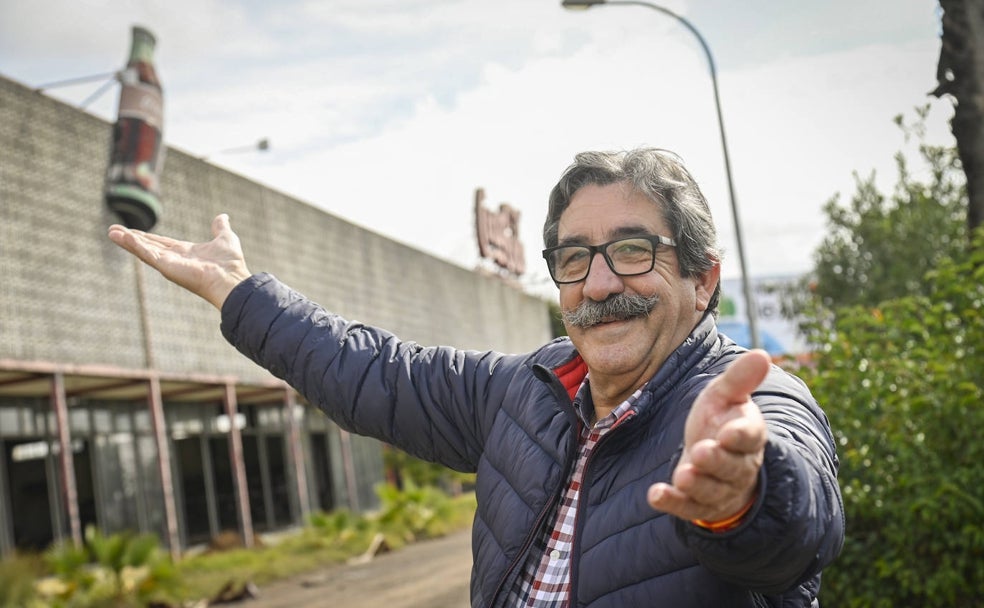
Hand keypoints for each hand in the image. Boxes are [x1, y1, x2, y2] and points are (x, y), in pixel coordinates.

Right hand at [108, 214, 252, 309]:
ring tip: (111, 232)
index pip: (161, 243)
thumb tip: (223, 217)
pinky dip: (133, 245)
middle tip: (113, 230)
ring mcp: (169, 264)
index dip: (147, 237)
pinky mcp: (166, 267)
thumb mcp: (225, 238)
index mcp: (185, 252)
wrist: (232, 279)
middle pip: (148, 246)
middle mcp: (175, 259)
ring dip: (127, 241)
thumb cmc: (230, 263)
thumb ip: (220, 227)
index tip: (132, 232)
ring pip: (144, 250)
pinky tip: (121, 237)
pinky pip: (147, 254)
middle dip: (131, 239)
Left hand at [648, 349, 769, 522]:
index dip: (740, 436)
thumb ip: (739, 378)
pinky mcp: (699, 505)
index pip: (750, 437)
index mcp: (748, 435)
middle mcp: (739, 466)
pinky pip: (688, 508)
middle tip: (700, 452)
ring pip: (712, 491)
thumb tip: (762, 353)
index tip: (727, 433)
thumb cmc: (720, 421)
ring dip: (697, 485)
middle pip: (732, 468)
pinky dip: (672, 503)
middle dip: (716, 462)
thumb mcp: (725, 395)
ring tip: (682, 474)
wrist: (713, 457)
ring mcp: (720, 489)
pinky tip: (656, 495)